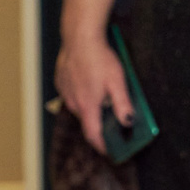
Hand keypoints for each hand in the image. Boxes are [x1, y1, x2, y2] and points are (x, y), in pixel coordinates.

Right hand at [57, 34, 133, 153]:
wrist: (79, 37)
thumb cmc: (99, 58)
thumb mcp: (118, 82)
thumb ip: (123, 105)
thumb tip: (129, 122)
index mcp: (87, 105)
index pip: (93, 135)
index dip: (102, 147)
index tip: (111, 152)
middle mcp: (73, 101)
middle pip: (87, 121)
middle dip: (100, 124)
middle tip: (114, 120)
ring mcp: (65, 91)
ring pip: (79, 108)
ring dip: (91, 108)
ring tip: (103, 97)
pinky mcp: (61, 82)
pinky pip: (72, 96)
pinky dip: (82, 96)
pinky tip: (91, 84)